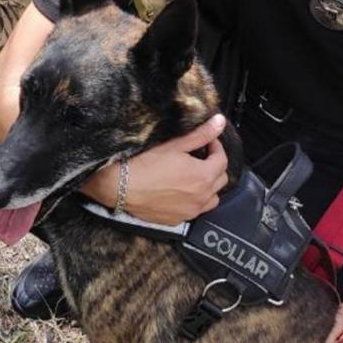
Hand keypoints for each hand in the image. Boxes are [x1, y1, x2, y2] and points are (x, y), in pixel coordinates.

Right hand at [83, 114, 228, 224]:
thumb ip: (200, 135)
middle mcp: (201, 196)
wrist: (120, 187)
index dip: (216, 147)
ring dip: (208, 187)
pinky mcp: (178, 220)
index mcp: (203, 175)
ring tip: (195, 177)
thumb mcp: (174, 145)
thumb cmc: (145, 164)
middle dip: (214, 166)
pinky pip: (195, 210)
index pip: (222, 160)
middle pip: (221, 180)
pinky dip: (195, 201)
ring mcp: (190, 211)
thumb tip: (219, 122)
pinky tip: (181, 192)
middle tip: (201, 157)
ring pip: (212, 199)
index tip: (207, 142)